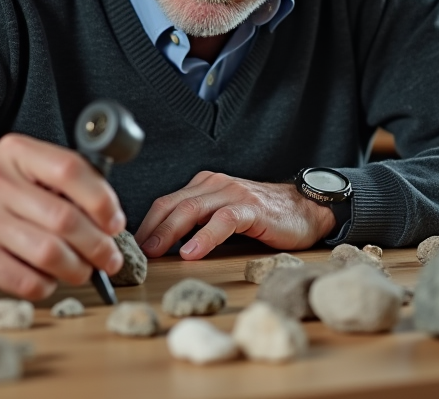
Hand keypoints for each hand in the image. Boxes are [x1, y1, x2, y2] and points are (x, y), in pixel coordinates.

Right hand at [0, 133, 125, 302]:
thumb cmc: (0, 207)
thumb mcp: (27, 180)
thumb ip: (65, 188)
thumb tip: (112, 220)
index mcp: (14, 152)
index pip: (69, 169)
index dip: (102, 200)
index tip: (115, 222)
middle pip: (65, 218)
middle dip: (98, 244)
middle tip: (110, 258)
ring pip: (50, 253)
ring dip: (78, 268)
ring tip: (84, 271)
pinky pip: (28, 280)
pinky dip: (48, 285)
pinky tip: (48, 280)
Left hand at [135, 171, 335, 259]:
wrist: (306, 209)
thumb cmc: (264, 216)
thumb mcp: (224, 214)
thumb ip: (198, 222)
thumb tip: (165, 246)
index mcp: (205, 186)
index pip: (166, 203)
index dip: (146, 225)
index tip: (132, 248)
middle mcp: (215, 184)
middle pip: (172, 205)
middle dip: (151, 230)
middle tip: (136, 254)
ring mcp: (233, 194)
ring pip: (192, 210)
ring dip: (169, 233)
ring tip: (155, 252)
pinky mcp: (251, 208)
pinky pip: (223, 220)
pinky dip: (204, 236)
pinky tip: (192, 252)